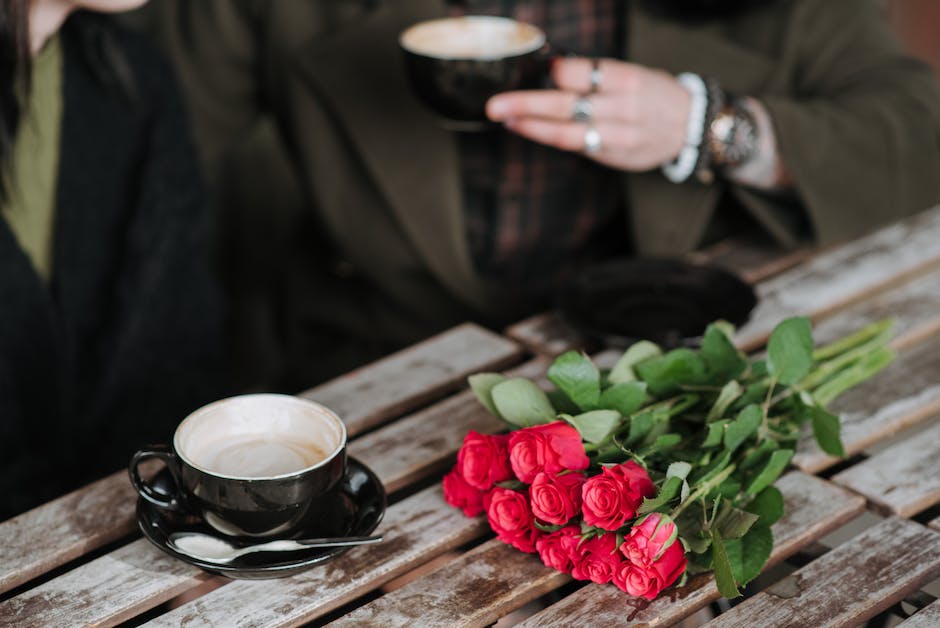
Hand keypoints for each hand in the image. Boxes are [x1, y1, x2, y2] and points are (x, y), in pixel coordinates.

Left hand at [486, 57, 690, 171]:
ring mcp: (618, 135)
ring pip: (567, 132)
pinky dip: (549, 138)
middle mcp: (622, 108)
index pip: (584, 73)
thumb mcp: (633, 74)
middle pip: (566, 104)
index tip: (540, 69)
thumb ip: (597, 75)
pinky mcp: (614, 155)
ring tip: (506, 119)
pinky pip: (577, 146)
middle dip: (526, 104)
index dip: (557, 72)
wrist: (689, 126)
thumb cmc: (654, 94)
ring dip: (531, 126)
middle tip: (496, 105)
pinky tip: (529, 130)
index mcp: (627, 79)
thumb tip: (552, 71)